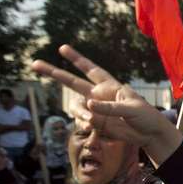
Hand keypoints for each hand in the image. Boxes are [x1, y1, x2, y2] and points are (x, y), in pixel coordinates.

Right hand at [31, 45, 181, 164]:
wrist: (148, 135)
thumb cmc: (145, 116)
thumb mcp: (132, 109)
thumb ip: (110, 107)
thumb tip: (88, 104)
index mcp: (110, 86)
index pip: (91, 70)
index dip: (77, 59)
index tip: (62, 48)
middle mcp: (98, 95)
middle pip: (72, 82)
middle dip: (54, 73)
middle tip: (34, 63)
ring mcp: (95, 109)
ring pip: (75, 106)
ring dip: (80, 112)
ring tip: (92, 120)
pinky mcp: (95, 122)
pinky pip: (81, 120)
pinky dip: (84, 122)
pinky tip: (95, 126)